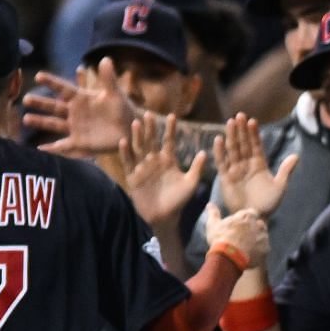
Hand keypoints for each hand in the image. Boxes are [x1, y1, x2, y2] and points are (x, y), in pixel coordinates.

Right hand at [22, 58, 137, 155]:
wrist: (130, 129)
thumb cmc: (122, 108)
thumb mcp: (115, 93)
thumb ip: (108, 78)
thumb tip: (106, 59)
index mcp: (81, 98)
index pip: (63, 88)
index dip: (52, 82)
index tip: (39, 75)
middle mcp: (74, 112)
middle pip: (54, 106)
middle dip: (40, 103)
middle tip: (25, 99)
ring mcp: (75, 127)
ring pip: (54, 124)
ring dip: (41, 121)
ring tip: (26, 119)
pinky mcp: (79, 142)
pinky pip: (63, 145)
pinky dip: (52, 148)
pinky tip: (40, 149)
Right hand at [118, 114, 207, 231]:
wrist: (165, 217)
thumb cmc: (179, 200)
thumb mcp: (191, 183)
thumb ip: (197, 168)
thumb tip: (205, 152)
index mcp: (168, 160)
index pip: (169, 141)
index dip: (170, 129)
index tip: (173, 115)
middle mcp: (154, 160)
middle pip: (151, 141)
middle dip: (151, 128)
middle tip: (149, 113)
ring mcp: (142, 167)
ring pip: (139, 148)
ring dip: (137, 136)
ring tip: (136, 123)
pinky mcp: (133, 177)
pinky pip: (128, 163)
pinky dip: (125, 153)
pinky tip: (123, 142)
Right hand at [203, 204, 270, 270]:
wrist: (229, 257)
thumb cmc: (220, 239)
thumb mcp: (213, 225)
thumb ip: (214, 213)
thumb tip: (210, 204)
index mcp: (247, 216)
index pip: (252, 213)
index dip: (247, 218)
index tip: (241, 224)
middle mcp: (258, 225)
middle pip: (259, 224)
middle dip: (254, 229)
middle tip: (243, 237)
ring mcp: (264, 237)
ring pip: (263, 236)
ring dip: (257, 240)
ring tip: (246, 247)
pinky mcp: (266, 249)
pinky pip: (264, 249)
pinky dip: (259, 251)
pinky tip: (249, 255)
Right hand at [211, 114, 299, 217]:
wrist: (255, 217)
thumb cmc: (268, 204)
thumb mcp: (280, 186)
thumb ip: (286, 170)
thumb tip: (296, 155)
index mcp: (259, 164)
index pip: (255, 145)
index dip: (254, 133)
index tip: (252, 120)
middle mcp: (246, 164)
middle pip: (243, 143)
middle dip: (241, 130)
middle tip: (239, 115)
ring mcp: (235, 169)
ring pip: (232, 149)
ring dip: (231, 136)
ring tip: (230, 122)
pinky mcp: (225, 177)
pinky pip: (222, 162)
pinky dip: (220, 151)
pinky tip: (218, 139)